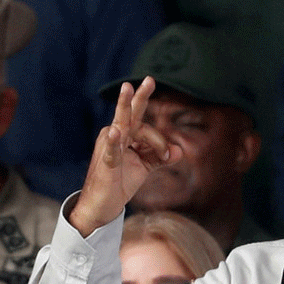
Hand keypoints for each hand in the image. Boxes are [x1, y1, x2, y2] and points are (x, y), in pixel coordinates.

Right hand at [70, 77, 180, 236]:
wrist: (103, 205)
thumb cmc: (120, 182)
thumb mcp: (144, 167)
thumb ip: (161, 157)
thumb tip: (180, 150)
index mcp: (125, 136)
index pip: (145, 127)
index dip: (160, 140)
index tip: (167, 156)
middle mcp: (115, 136)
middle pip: (129, 114)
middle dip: (139, 96)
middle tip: (150, 79)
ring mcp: (109, 147)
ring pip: (124, 126)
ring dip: (129, 112)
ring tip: (128, 88)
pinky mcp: (106, 163)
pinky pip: (110, 149)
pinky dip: (113, 141)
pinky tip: (114, 131)